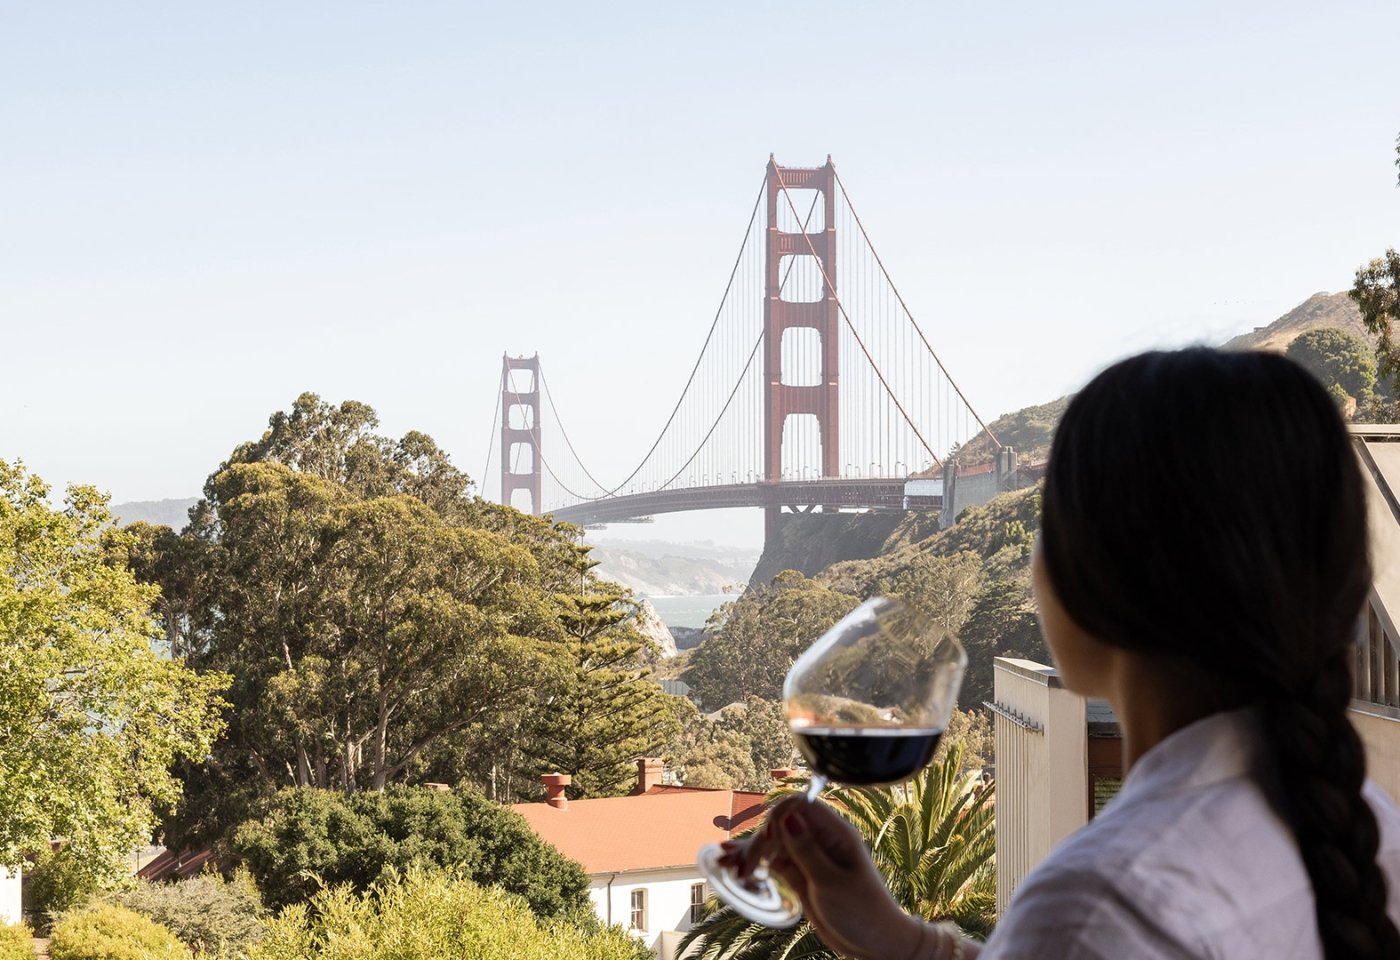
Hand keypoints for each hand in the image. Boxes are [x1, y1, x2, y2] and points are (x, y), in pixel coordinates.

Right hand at [723, 795, 933, 959]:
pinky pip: (772, 860)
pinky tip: (733, 865)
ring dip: (749, 852)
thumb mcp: (832, 883)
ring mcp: (807, 856)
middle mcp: (820, 839)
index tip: (767, 842)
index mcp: (835, 833)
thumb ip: (807, 850)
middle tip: (744, 870)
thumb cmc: (862, 912)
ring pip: (772, 842)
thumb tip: (789, 817)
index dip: (777, 817)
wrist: (874, 944)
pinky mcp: (799, 873)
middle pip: (780, 824)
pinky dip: (754, 863)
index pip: (799, 806)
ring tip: (724, 865)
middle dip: (758, 841)